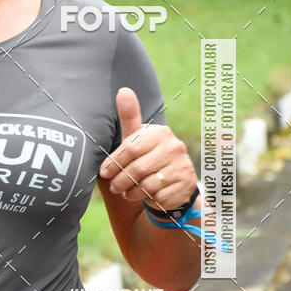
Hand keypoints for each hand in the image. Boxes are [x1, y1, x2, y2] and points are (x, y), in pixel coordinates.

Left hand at [99, 87, 196, 209]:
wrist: (173, 182)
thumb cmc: (147, 157)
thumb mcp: (137, 138)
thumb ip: (129, 117)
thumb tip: (123, 90)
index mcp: (160, 133)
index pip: (131, 148)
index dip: (114, 162)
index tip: (104, 172)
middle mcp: (175, 147)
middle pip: (137, 169)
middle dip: (121, 181)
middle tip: (114, 187)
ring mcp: (183, 166)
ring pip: (147, 185)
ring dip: (132, 193)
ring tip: (126, 193)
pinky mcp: (186, 185)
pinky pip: (159, 197)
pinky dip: (148, 200)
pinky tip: (146, 196)